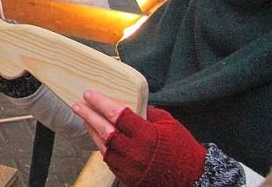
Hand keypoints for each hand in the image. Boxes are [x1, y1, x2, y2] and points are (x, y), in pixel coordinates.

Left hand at [72, 91, 205, 186]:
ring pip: (103, 146)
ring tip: (85, 118)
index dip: (101, 103)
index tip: (89, 94)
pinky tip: (97, 136)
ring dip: (92, 130)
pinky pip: (109, 160)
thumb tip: (127, 102)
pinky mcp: (128, 178)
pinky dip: (102, 146)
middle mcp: (136, 152)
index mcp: (147, 135)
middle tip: (78, 105)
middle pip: (105, 130)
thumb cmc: (182, 147)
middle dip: (89, 116)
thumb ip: (145, 112)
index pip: (117, 115)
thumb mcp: (167, 123)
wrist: (193, 178)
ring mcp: (130, 167)